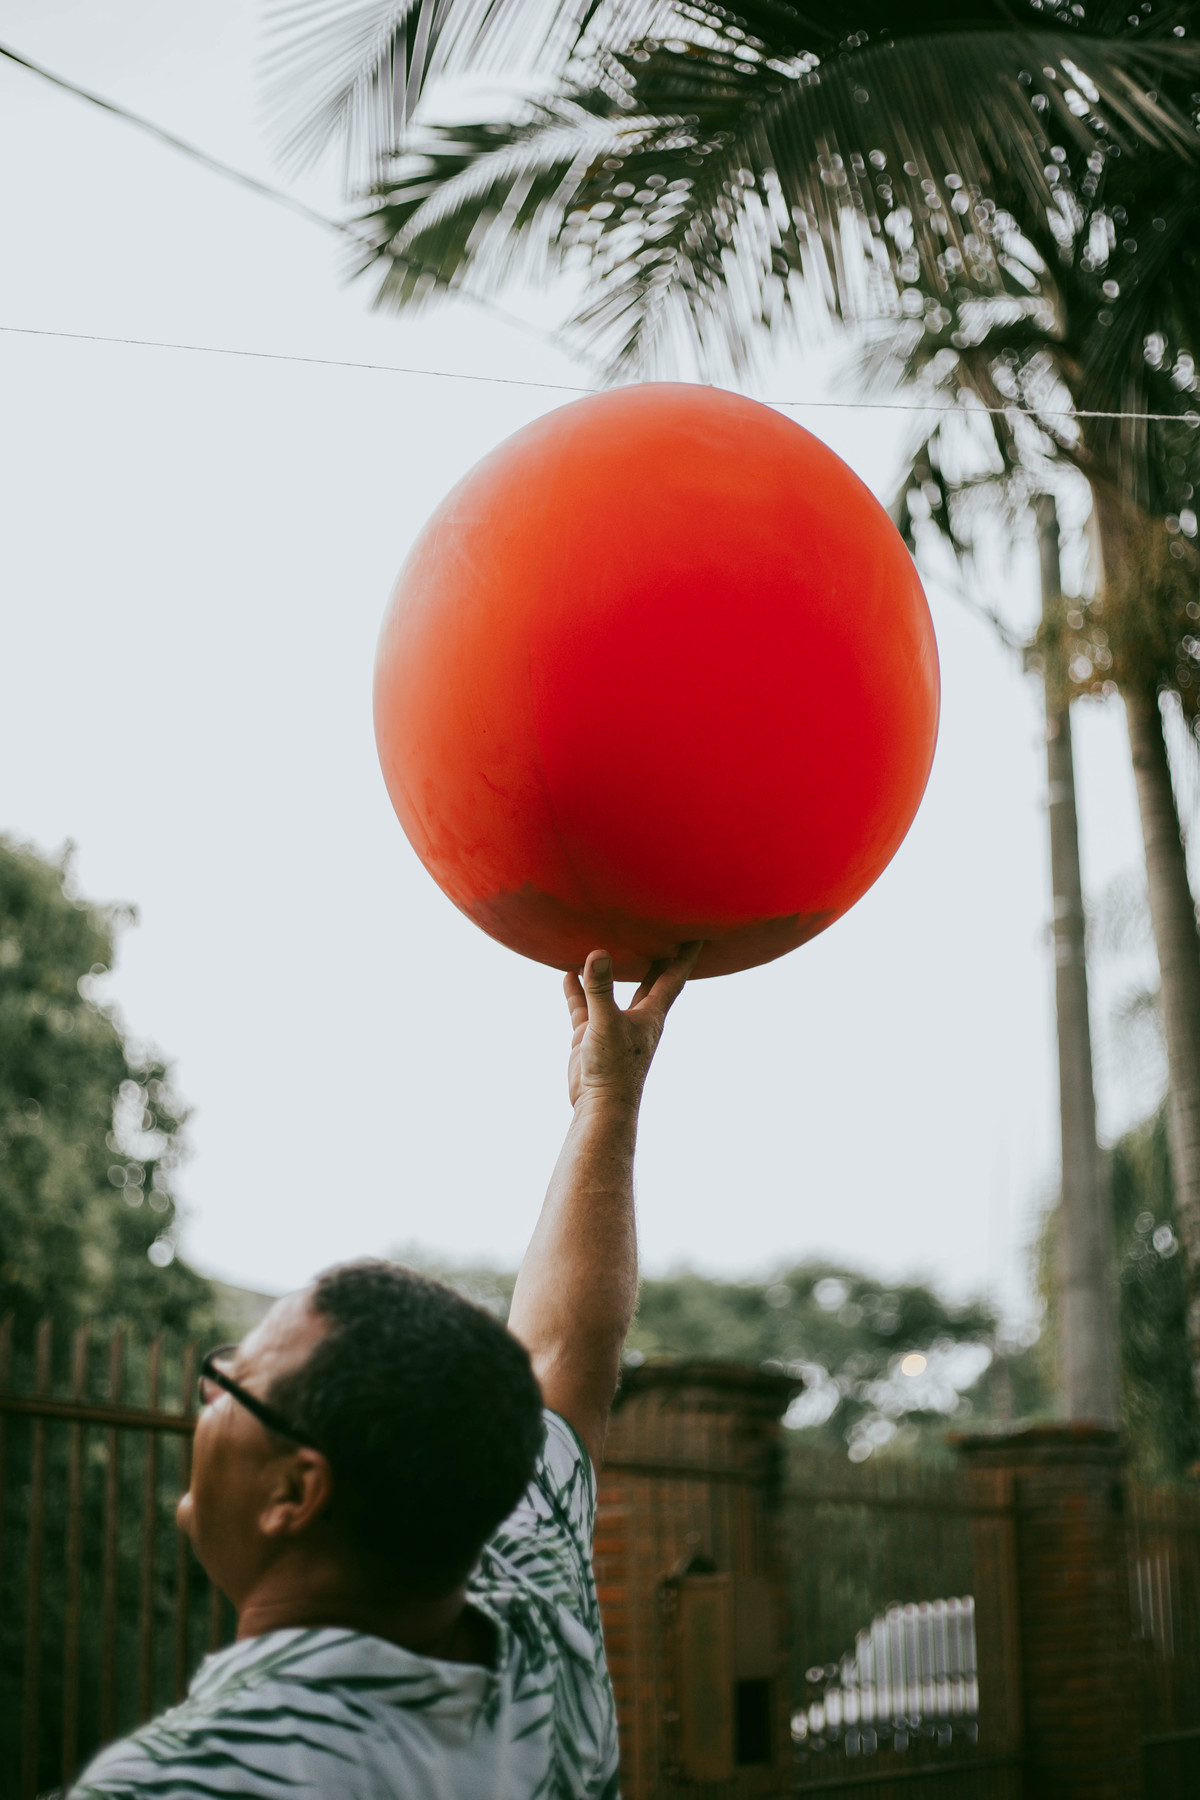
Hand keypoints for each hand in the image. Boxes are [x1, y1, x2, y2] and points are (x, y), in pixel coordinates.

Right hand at [564, 944, 700, 1111]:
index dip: (686, 955)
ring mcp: (613, 1025)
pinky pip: (584, 1006)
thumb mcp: (605, 1022)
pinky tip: (569, 974)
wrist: (600, 1104)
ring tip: (608, 944)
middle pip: (651, 979)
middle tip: (663, 931)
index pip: (674, 976)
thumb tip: (598, 953)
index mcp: (652, 1013)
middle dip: (657, 956)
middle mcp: (636, 1016)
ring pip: (613, 990)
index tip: (699, 934)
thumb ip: (600, 989)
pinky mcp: (591, 1035)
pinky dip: (577, 990)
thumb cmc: (613, 1068)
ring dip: (611, 970)